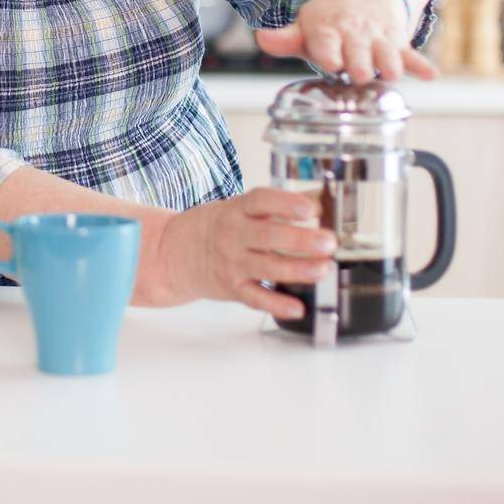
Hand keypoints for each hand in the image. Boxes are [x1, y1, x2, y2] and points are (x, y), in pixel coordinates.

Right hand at [145, 189, 335, 316]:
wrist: (176, 252)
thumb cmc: (218, 226)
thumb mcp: (241, 207)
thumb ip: (281, 204)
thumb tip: (322, 195)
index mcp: (238, 210)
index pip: (261, 201)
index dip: (286, 203)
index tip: (311, 208)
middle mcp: (234, 235)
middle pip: (267, 236)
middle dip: (300, 240)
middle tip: (328, 242)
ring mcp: (232, 263)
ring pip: (266, 268)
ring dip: (296, 270)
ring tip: (323, 270)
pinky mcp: (232, 288)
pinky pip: (255, 298)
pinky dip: (276, 304)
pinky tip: (298, 307)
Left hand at [254, 0, 437, 83]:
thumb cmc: (331, 17)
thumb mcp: (308, 25)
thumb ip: (287, 39)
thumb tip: (261, 39)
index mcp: (326, 30)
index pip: (326, 42)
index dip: (329, 52)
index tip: (331, 61)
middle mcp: (354, 34)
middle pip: (358, 54)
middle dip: (359, 64)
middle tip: (358, 73)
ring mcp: (378, 38)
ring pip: (386, 54)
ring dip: (389, 64)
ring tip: (391, 73)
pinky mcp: (399, 42)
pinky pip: (412, 54)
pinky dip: (421, 64)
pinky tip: (431, 74)